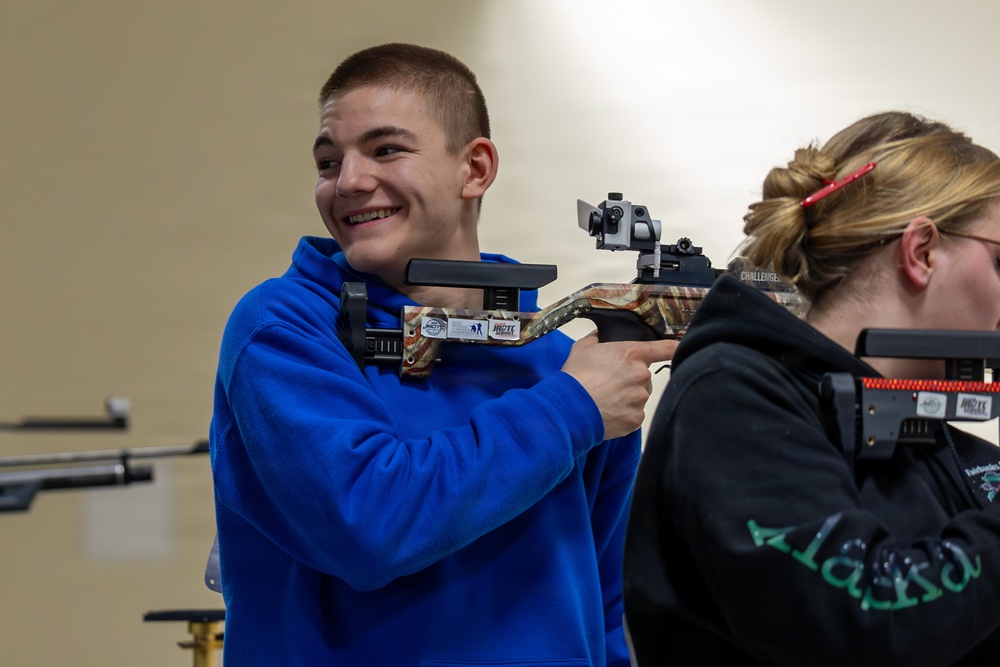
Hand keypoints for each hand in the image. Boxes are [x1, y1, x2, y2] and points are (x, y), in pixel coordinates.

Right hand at [561, 331, 677, 439]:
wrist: (568, 408)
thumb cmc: (574, 376)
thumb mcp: (582, 348)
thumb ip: (596, 338)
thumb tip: (600, 335)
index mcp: (632, 354)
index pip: (665, 348)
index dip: (674, 348)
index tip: (678, 350)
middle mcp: (641, 375)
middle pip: (644, 375)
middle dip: (631, 378)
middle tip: (610, 383)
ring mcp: (640, 398)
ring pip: (639, 395)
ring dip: (627, 397)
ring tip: (606, 399)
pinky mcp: (636, 419)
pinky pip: (635, 414)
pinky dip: (624, 414)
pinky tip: (608, 411)